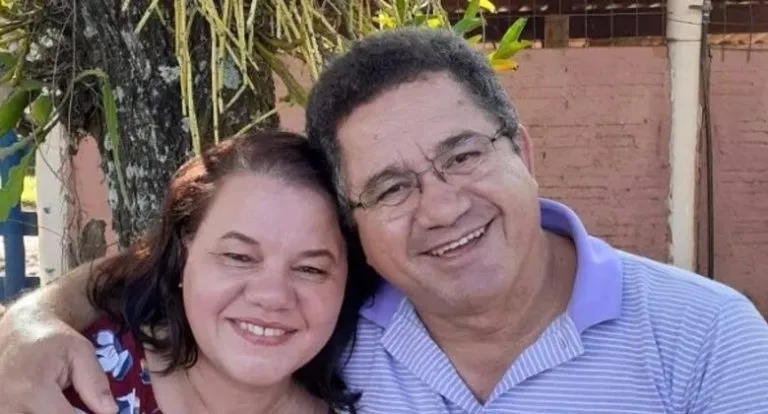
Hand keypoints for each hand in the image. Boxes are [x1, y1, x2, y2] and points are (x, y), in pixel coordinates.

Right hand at [0, 302, 117, 413]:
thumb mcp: (81, 352)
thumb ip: (95, 383)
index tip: (97, 412)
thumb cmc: (52, 339)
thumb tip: (110, 412)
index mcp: (33, 389)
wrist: (17, 329)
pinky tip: (45, 403)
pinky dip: (36, 410)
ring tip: (58, 399)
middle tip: (73, 402)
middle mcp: (8, 404)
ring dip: (51, 412)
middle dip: (63, 412)